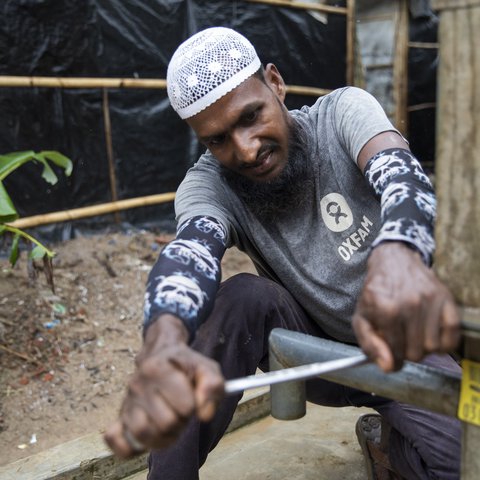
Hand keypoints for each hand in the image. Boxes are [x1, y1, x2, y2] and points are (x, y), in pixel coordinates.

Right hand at [104, 314, 223, 457]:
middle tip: (183, 411)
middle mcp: (138, 383)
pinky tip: (147, 439)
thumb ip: (213, 386)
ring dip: (162, 437)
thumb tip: (205, 414)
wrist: (162, 355)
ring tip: (171, 425)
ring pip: (143, 433)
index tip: (193, 398)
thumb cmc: (186, 365)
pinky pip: (114, 439)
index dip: (195, 407)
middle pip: (166, 423)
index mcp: (157, 368)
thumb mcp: (206, 368)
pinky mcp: (121, 416)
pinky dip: (129, 447)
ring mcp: (127, 401)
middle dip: (182, 422)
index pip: (185, 406)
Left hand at [352, 242, 459, 371]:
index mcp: (386, 310)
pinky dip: (444, 342)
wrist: (392, 261)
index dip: (393, 360)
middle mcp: (409, 304)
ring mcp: (430, 300)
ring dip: (424, 347)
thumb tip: (388, 366)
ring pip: (434, 348)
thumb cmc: (375, 293)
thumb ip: (369, 344)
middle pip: (416, 354)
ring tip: (414, 334)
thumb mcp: (361, 317)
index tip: (392, 355)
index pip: (396, 355)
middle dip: (407, 352)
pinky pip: (452, 336)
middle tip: (402, 340)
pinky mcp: (445, 298)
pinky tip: (431, 334)